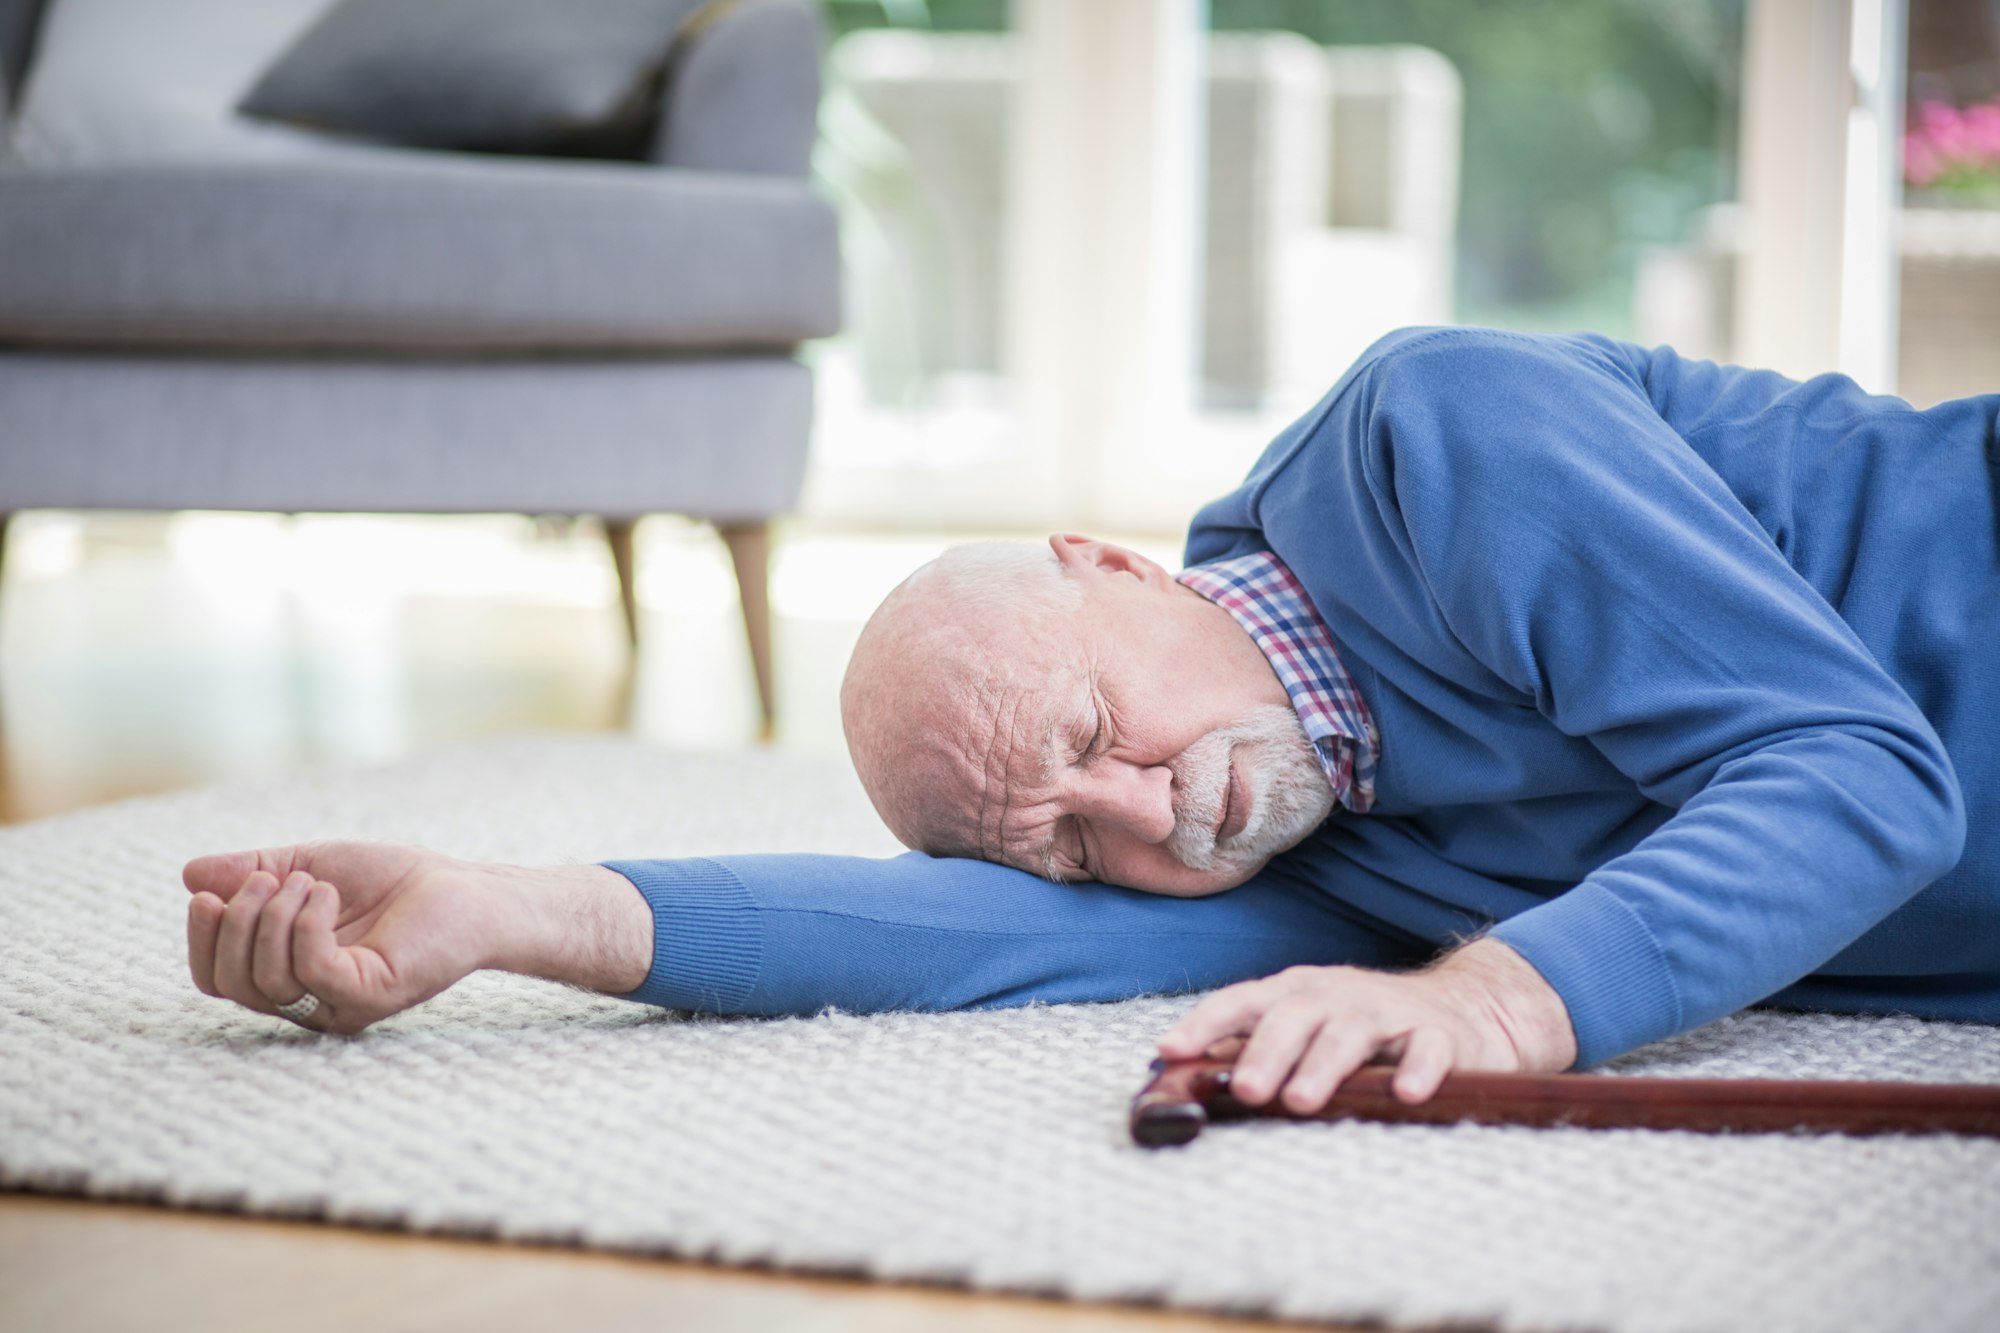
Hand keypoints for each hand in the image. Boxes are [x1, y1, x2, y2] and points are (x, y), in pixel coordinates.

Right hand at [183, 842, 496, 1034]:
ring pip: (266, 979)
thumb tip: (191, 875)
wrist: (463, 887)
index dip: (202, 941)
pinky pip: (310, 968)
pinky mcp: (369, 995)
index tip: (206, 896)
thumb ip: (252, 873)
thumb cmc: (392, 881)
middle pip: (231, 984)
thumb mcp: (308, 865)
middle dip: (237, 924)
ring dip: (274, 916)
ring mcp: (338, 1004)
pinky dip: (306, 923)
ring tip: (310, 881)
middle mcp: (308, 1001)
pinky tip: (328, 894)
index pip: (217, 980)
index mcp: (288, 976)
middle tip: (268, 880)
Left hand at [1156, 938, 1576, 1108]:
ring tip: (1301, 1100)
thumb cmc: (1365, 1029)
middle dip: (1265, 1052)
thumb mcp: (1307, 1029)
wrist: (1466, 1010)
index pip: (1243, 1001)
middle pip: (1295, 1016)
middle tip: (1244, 1090)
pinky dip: (1417, 1069)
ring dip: (1324, 1065)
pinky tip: (1405, 1093)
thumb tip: (1178, 1079)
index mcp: (1297, 992)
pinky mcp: (1440, 1036)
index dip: (1205, 1024)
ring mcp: (1389, 1013)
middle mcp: (1338, 996)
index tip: (1170, 1051)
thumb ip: (1251, 1049)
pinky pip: (1428, 1050)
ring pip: (1351, 1033)